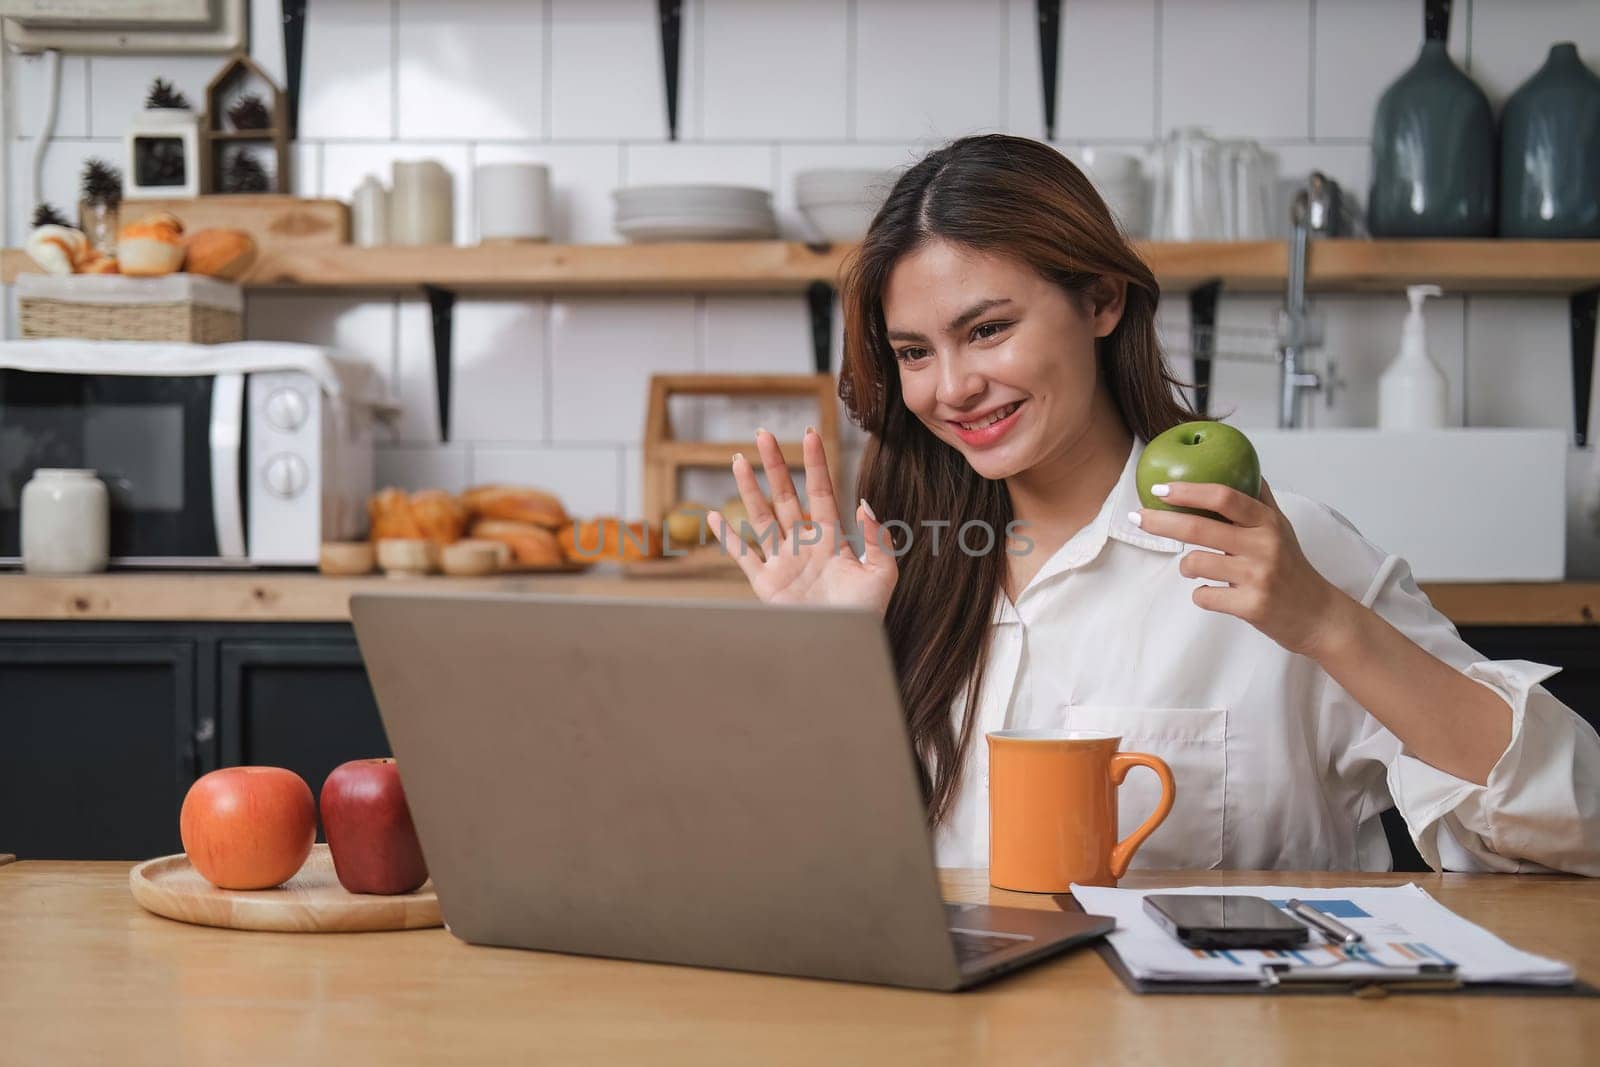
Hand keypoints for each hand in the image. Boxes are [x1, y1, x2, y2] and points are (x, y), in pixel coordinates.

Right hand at [706, 427, 897, 615]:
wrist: (842, 647)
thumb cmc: (865, 615)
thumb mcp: (882, 574)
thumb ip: (877, 539)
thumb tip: (864, 504)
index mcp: (832, 539)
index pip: (822, 492)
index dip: (815, 464)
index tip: (809, 435)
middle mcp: (803, 545)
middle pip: (785, 496)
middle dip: (774, 465)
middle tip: (762, 434)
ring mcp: (782, 562)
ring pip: (760, 517)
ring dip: (749, 489)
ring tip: (737, 460)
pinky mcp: (765, 584)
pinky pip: (742, 555)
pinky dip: (727, 538)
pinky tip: (714, 517)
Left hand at [1129, 477, 1350, 656]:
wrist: (1318, 615)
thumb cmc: (1292, 567)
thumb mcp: (1281, 527)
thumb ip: (1259, 499)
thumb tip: (1242, 466)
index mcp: (1267, 522)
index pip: (1224, 496)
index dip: (1188, 490)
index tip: (1159, 489)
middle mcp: (1264, 545)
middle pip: (1199, 528)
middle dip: (1161, 522)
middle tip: (1138, 517)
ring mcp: (1258, 577)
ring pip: (1196, 563)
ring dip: (1186, 566)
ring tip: (1194, 568)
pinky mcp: (1251, 606)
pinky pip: (1204, 596)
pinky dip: (1201, 594)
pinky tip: (1214, 593)